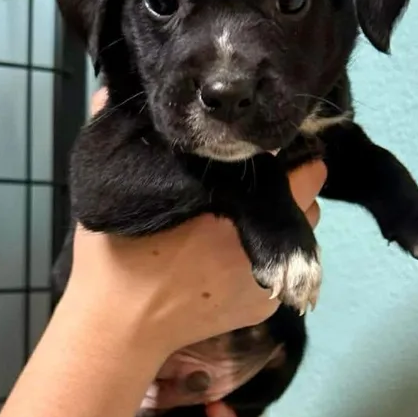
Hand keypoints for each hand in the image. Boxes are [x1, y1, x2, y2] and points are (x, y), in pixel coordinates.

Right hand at [66, 89, 325, 357]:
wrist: (119, 329)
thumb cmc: (116, 257)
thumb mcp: (109, 186)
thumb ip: (119, 133)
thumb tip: (112, 87)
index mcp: (234, 207)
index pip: (304, 170)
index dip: (292, 155)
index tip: (269, 150)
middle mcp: (262, 242)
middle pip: (308, 200)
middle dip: (291, 186)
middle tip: (256, 184)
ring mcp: (268, 279)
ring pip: (300, 235)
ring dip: (284, 220)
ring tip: (247, 219)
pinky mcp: (265, 308)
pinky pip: (285, 269)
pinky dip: (271, 257)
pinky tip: (237, 256)